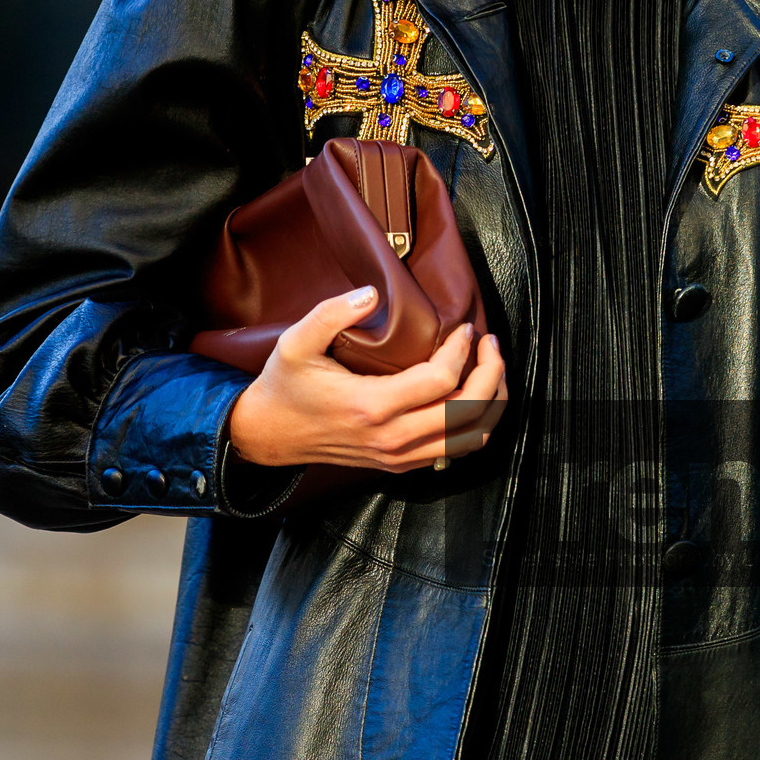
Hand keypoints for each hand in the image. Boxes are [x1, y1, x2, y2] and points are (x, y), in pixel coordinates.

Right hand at [227, 286, 507, 472]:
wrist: (268, 435)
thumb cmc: (285, 386)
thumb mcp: (295, 343)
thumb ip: (330, 313)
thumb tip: (372, 294)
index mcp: (370, 407)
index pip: (440, 381)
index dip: (462, 351)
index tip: (465, 328)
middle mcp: (391, 438)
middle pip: (468, 412)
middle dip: (490, 374)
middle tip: (489, 345)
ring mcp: (398, 456)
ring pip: (470, 438)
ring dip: (491, 403)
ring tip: (492, 370)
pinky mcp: (399, 465)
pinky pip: (455, 451)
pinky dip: (475, 425)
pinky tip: (472, 397)